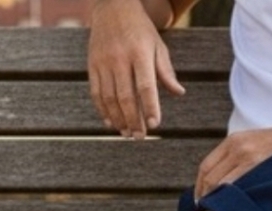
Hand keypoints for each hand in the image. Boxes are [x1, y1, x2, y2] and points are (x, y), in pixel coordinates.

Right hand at [89, 0, 184, 138]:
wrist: (112, 7)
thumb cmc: (140, 30)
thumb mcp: (157, 46)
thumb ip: (166, 71)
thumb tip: (179, 93)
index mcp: (140, 53)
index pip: (146, 86)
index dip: (150, 107)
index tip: (155, 125)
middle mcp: (120, 58)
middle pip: (126, 97)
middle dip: (133, 120)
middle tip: (140, 137)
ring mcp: (103, 62)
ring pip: (109, 98)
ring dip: (118, 119)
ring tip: (127, 133)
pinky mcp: (92, 65)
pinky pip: (96, 93)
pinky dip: (103, 111)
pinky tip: (111, 123)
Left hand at [195, 120, 271, 199]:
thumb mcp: (256, 144)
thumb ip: (238, 160)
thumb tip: (222, 186)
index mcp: (233, 141)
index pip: (205, 168)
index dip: (199, 189)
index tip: (201, 204)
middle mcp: (237, 147)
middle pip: (209, 179)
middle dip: (205, 199)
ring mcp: (248, 156)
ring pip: (220, 186)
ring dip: (216, 204)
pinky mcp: (258, 165)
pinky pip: (236, 189)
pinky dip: (230, 203)